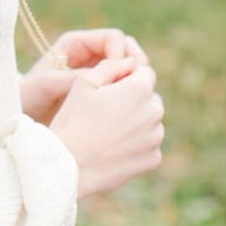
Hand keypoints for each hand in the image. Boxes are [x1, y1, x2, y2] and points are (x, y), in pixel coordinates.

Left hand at [21, 28, 150, 122]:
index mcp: (76, 44)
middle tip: (139, 84)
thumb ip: (73, 78)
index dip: (122, 53)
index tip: (121, 73)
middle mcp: (90, 54)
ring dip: (136, 80)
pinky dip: (131, 94)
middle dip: (136, 64)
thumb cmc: (29, 98)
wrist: (24, 117)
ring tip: (136, 97)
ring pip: (130, 69)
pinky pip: (126, 86)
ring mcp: (99, 71)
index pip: (113, 38)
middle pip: (127, 50)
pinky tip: (130, 108)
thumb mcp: (46, 86)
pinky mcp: (104, 89)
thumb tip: (103, 75)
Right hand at [49, 57, 164, 197]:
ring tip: (105, 131)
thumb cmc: (73, 119)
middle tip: (103, 111)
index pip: (144, 73)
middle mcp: (154, 111)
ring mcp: (155, 137)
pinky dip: (134, 144)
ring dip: (134, 122)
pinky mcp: (153, 158)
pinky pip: (147, 145)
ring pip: (149, 122)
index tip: (107, 89)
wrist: (70, 163)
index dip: (125, 78)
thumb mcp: (83, 83)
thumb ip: (110, 66)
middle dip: (132, 100)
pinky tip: (111, 146)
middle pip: (148, 98)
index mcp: (139, 88)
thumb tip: (129, 62)